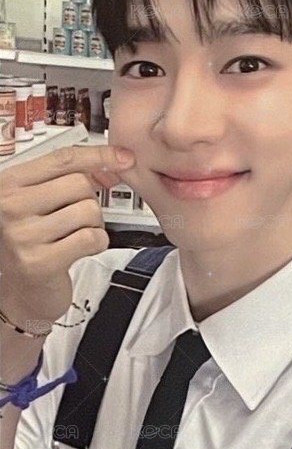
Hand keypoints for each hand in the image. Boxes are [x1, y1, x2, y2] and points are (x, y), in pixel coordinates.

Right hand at [0, 144, 134, 329]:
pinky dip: (97, 243)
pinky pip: (92, 238)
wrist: (20, 293)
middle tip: (75, 220)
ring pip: (89, 211)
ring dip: (94, 225)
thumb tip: (115, 163)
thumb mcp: (44, 203)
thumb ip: (73, 179)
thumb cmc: (34, 243)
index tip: (123, 157)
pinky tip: (79, 250)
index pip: (63, 159)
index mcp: (9, 184)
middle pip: (80, 184)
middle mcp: (10, 207)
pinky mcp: (41, 262)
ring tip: (74, 236)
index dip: (99, 155)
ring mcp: (23, 235)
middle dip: (90, 201)